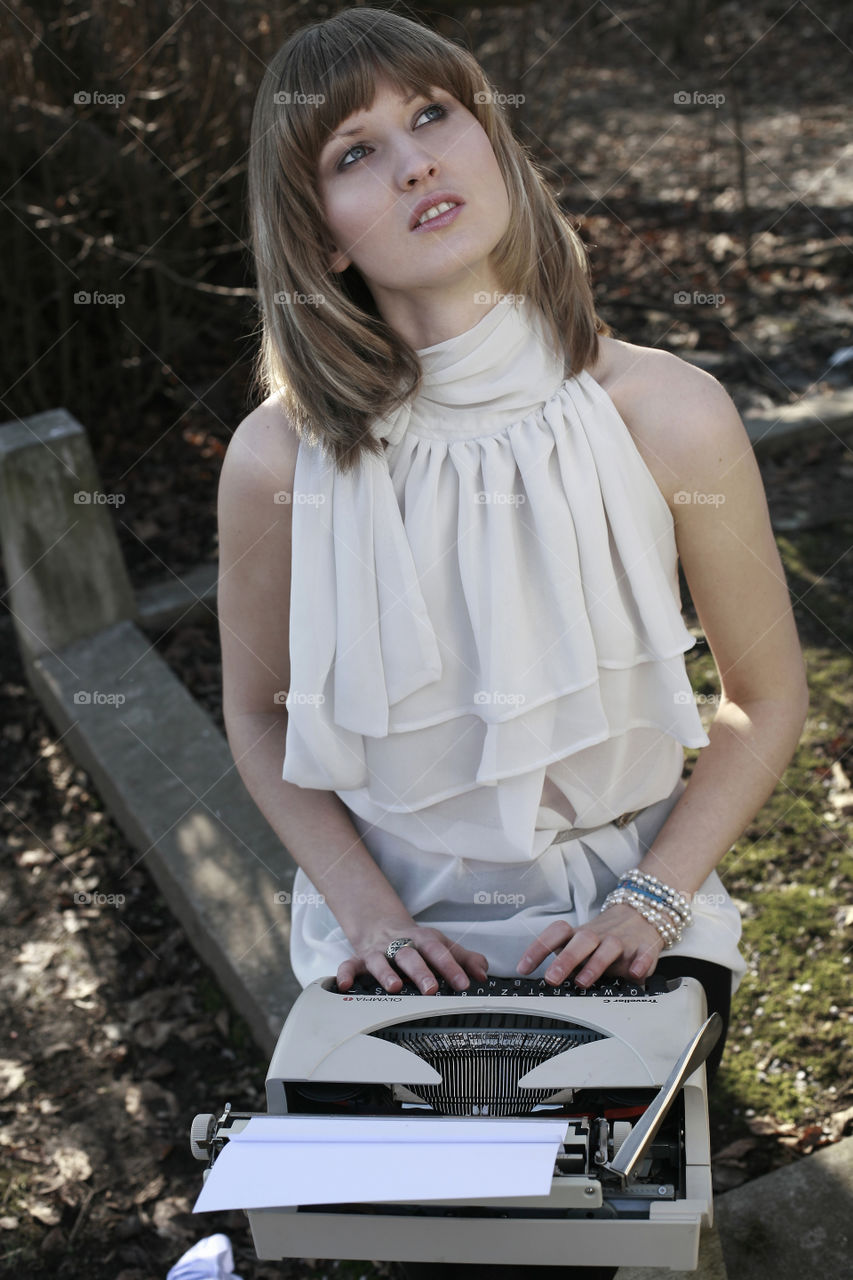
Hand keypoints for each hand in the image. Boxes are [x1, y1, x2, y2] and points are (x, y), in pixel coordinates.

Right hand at [337, 921, 489, 994]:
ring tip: (395, 987)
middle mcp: (401, 944)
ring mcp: (379, 951)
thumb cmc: (415, 941)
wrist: (381, 923)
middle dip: (421, 971)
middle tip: (431, 989)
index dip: (452, 966)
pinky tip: (345, 985)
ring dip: (387, 973)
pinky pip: (350, 965)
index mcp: (423, 940)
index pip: (439, 951)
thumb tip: (483, 972)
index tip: (464, 983)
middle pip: (410, 955)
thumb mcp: (441, 945)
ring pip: (381, 960)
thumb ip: (464, 958)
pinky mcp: (360, 959)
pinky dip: (346, 973)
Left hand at [515, 902, 664, 986]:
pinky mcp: (643, 948)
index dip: (538, 948)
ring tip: (583, 982)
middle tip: (551, 978)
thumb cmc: (603, 938)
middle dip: (565, 959)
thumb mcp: (581, 945)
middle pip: (581, 941)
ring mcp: (621, 940)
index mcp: (579, 934)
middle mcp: (598, 936)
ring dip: (595, 964)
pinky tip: (634, 973)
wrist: (641, 914)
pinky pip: (643, 953)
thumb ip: (566, 961)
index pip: (556, 934)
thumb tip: (544, 982)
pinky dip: (640, 963)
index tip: (523, 968)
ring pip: (609, 946)